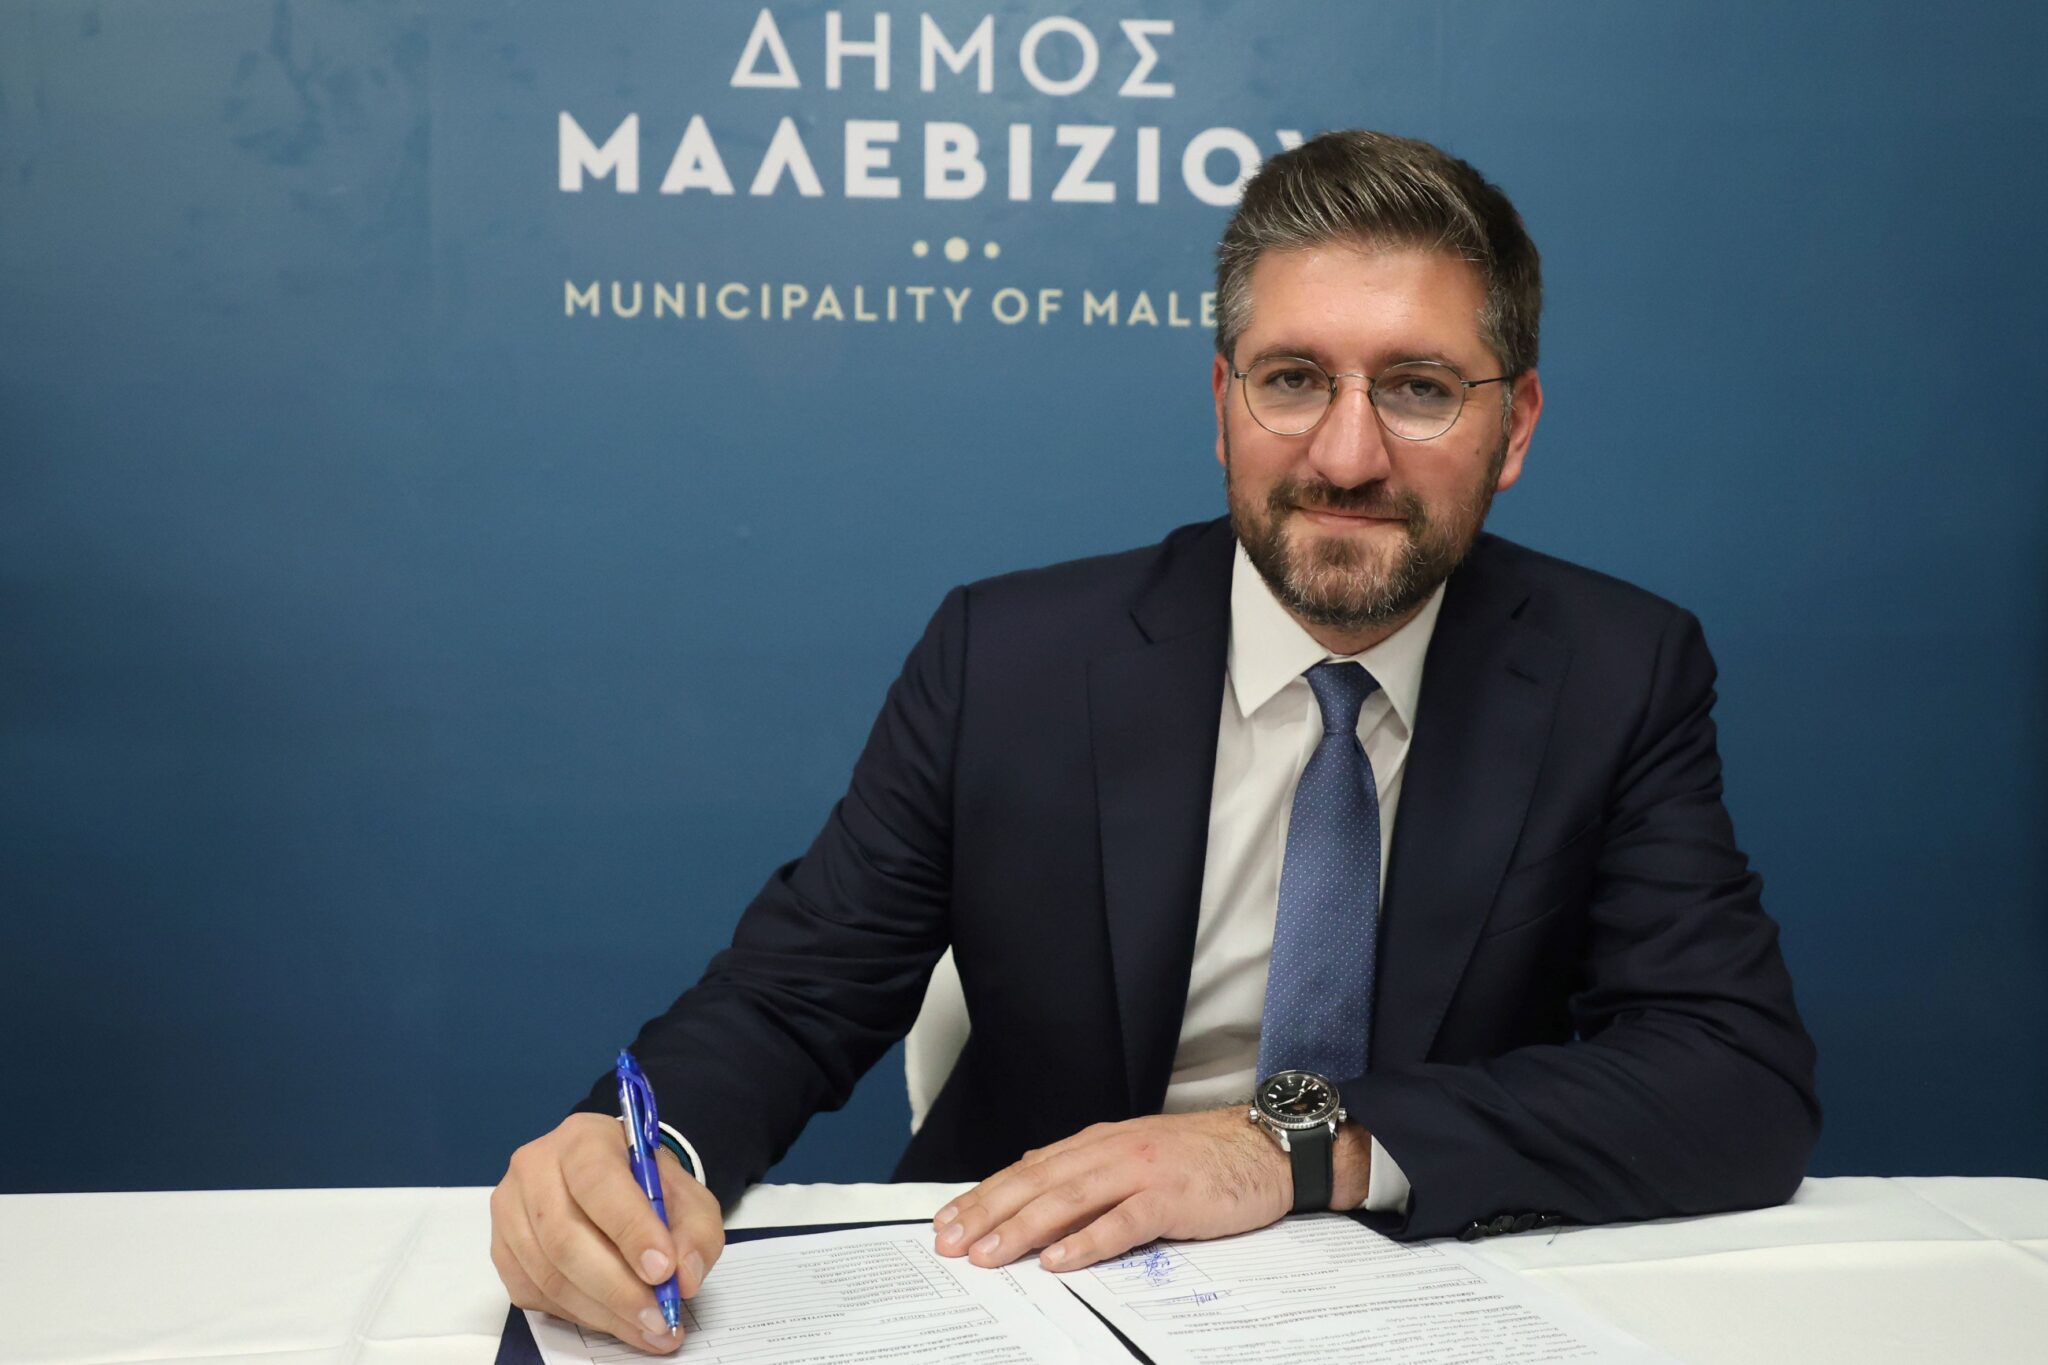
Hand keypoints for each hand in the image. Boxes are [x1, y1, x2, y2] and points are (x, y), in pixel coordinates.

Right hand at [490, 1112, 723, 1353]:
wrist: (613, 1184)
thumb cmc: (647, 1187)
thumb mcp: (687, 1197)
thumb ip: (695, 1231)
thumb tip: (684, 1277)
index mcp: (583, 1138)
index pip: (598, 1181)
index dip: (630, 1229)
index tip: (664, 1271)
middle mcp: (535, 1167)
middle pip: (565, 1236)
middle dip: (618, 1287)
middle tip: (659, 1317)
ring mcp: (510, 1210)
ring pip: (549, 1274)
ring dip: (603, 1312)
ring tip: (647, 1329)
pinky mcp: (502, 1251)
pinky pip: (535, 1295)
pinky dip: (579, 1316)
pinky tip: (615, 1320)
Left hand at [930, 1109, 1291, 1271]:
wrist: (1267, 1148)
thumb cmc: (1203, 1158)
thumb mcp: (1134, 1151)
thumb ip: (1084, 1164)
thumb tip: (1029, 1171)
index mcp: (1099, 1143)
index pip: (1028, 1170)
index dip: (984, 1196)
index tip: (945, 1222)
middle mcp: (1113, 1151)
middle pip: (1038, 1183)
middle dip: (988, 1214)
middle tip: (950, 1243)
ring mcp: (1143, 1171)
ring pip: (1070, 1199)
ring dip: (1024, 1228)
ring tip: (990, 1255)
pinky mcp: (1173, 1197)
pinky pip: (1124, 1221)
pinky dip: (1088, 1241)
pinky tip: (1059, 1260)